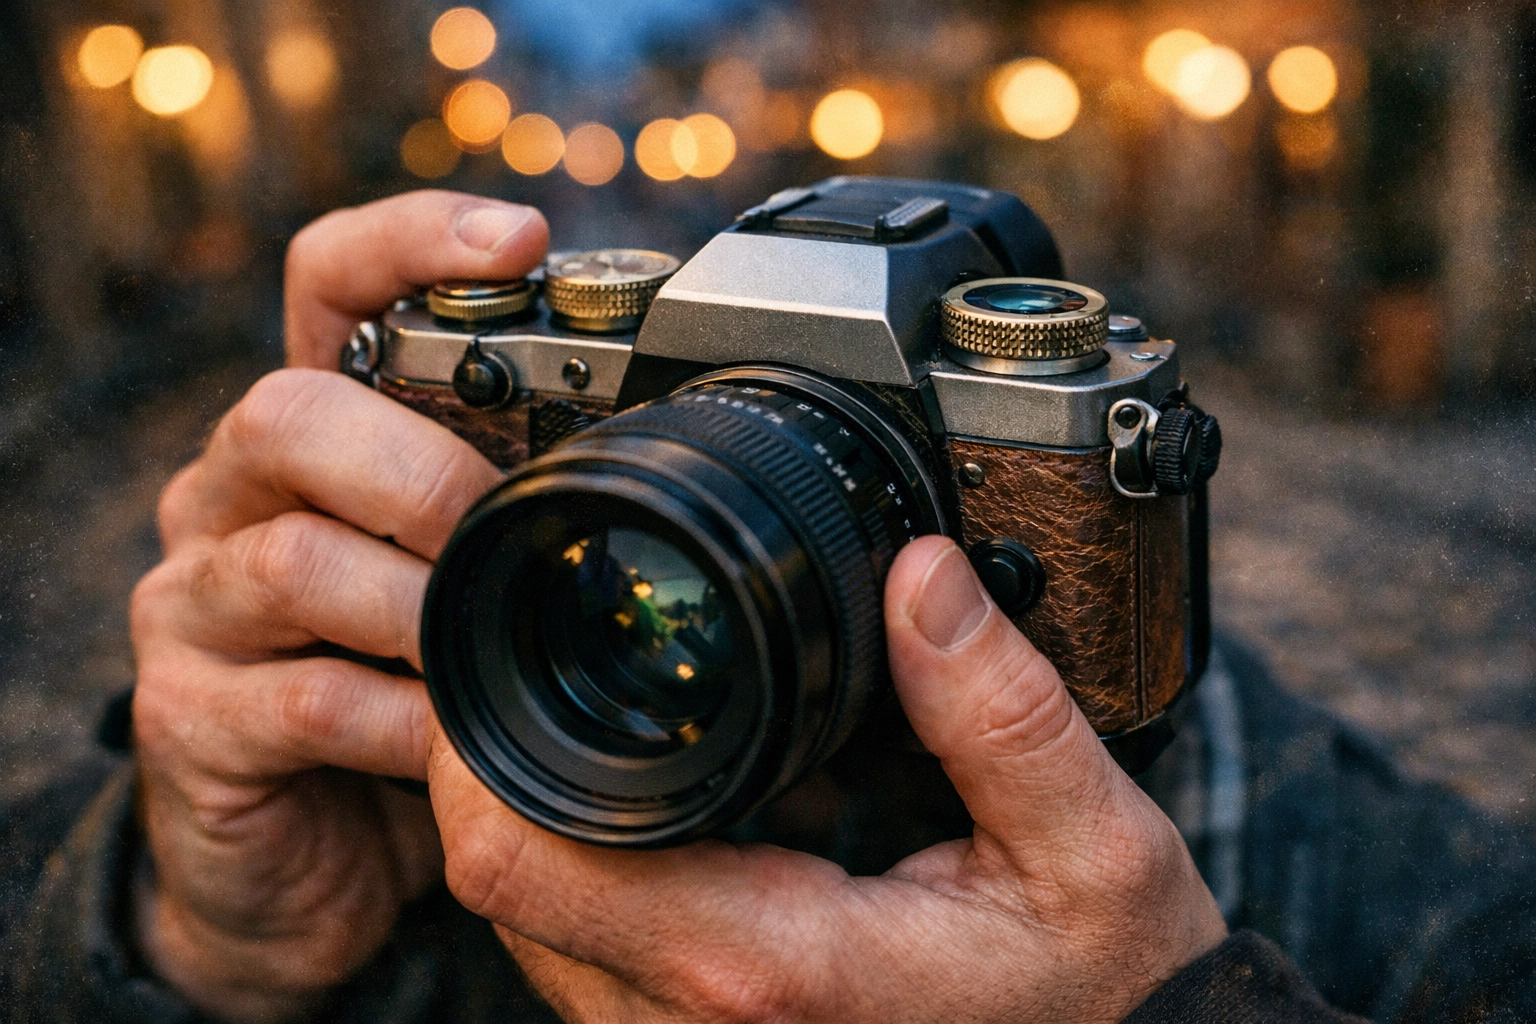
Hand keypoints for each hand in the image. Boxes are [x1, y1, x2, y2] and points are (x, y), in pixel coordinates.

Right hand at [129, 191, 544, 1021]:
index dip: (411, 242)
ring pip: (294, 558)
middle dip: (421, 470)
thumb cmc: (404, 684)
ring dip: (422, 608)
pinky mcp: (187, 713)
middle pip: (290, 411)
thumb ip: (518, 510)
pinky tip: (454, 745)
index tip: (520, 238)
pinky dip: (407, 722)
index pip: (328, 284)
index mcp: (318, 436)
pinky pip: (305, 701)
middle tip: (504, 533)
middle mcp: (235, 495)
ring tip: (493, 652)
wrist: (304, 847)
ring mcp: (196, 603)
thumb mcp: (466, 577)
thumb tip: (673, 461)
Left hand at [429, 535, 1227, 1022]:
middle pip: (497, 877)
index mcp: (766, 963)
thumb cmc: (1100, 991)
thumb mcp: (1090, 845)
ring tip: (632, 713)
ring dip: (545, 805)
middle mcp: (691, 1021)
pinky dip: (596, 857)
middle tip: (570, 649)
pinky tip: (687, 797)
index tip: (504, 641)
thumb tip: (921, 575)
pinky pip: (581, 946)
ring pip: (528, 915)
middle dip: (497, 754)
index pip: (519, 860)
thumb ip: (1002, 710)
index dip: (472, 743)